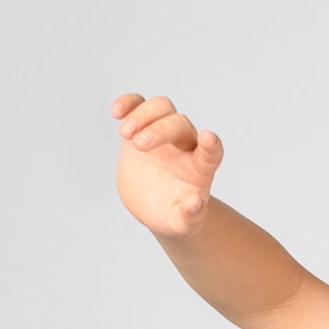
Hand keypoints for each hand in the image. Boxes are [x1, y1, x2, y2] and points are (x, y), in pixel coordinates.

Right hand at [110, 93, 223, 236]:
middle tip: (139, 144)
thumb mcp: (182, 225)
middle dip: (160, 130)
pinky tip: (116, 113)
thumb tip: (196, 202)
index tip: (208, 138)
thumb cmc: (174, 216)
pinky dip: (128, 103)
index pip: (212, 152)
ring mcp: (164, 134)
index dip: (212, 145)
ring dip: (144, 115)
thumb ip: (190, 217)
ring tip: (125, 134)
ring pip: (162, 107)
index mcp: (200, 168)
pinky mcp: (142, 128)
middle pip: (179, 124)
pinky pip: (138, 104)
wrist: (153, 208)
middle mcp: (185, 145)